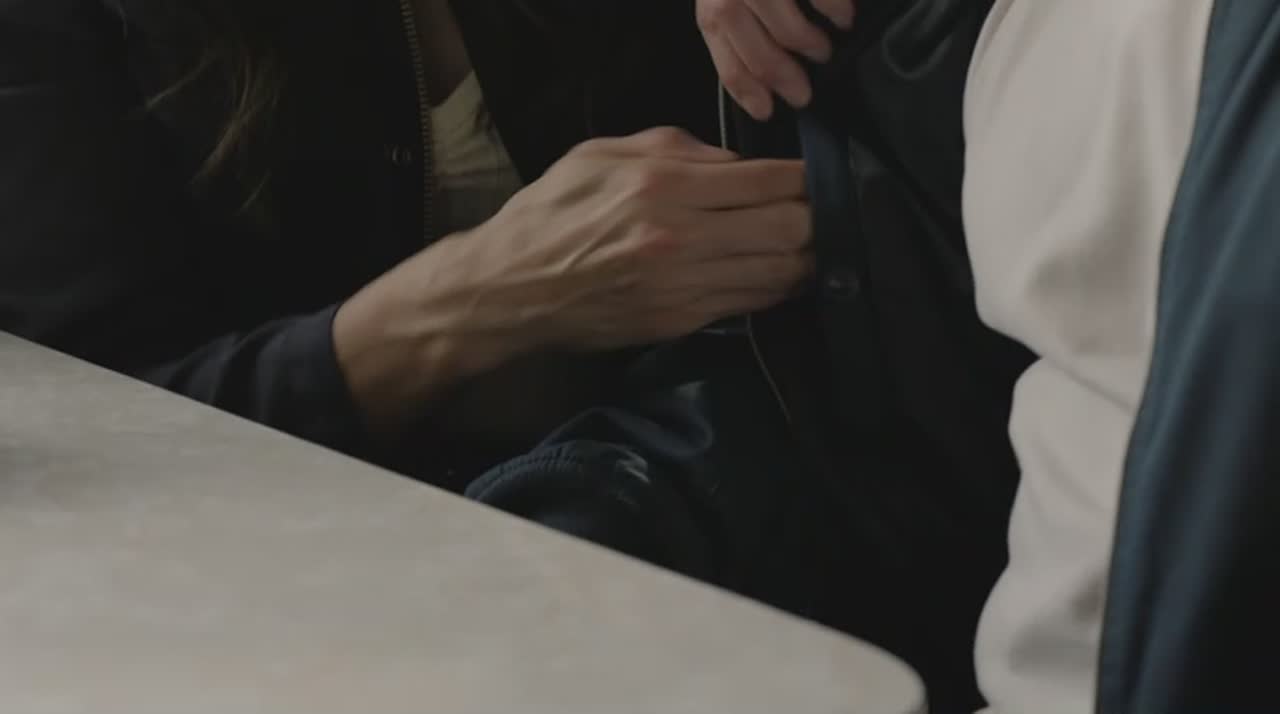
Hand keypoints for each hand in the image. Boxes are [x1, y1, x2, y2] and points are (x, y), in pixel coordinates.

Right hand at [441, 127, 812, 351]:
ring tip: (812, 245)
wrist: (508, 290)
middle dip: (817, 218)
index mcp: (661, 186)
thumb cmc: (549, 215)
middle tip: (823, 211)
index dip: (805, 177)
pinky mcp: (679, 322)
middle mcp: (679, 237)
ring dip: (806, 258)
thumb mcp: (599, 155)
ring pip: (779, 273)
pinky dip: (775, 288)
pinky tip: (781, 274)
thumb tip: (734, 163)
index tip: (817, 176)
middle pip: (788, 228)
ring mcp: (682, 286)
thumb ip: (673, 147)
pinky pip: (749, 303)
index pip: (766, 180)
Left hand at [697, 0, 854, 119]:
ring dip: (803, 42)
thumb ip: (740, 27)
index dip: (742, 84)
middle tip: (803, 94)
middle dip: (775, 71)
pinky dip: (831, 8)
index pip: (718, 40)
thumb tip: (763, 84)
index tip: (767, 111)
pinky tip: (843, 20)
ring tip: (822, 54)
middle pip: (743, 32)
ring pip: (776, 12)